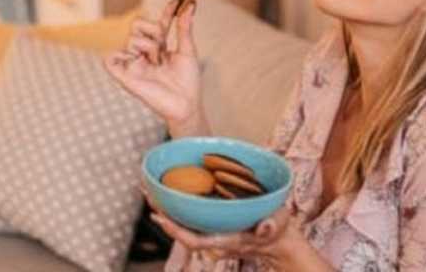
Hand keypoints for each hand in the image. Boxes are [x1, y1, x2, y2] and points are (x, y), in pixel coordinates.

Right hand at [103, 0, 205, 136]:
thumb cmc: (188, 82)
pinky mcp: (125, 76)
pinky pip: (109, 59)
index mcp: (159, 47)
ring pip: (130, 38)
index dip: (167, 10)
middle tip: (163, 45)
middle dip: (152, 29)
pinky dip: (117, 56)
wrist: (187, 104)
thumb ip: (184, 28)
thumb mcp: (188, 51)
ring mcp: (133, 64)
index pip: (158, 22)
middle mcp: (144, 53)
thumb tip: (191, 4)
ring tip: (157, 62)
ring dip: (147, 46)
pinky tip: (135, 60)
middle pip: (136, 24)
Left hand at [139, 182, 301, 268]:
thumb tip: (265, 225)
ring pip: (183, 222)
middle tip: (146, 192)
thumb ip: (271, 226)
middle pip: (181, 230)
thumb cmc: (278, 231)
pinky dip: (178, 203)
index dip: (175, 230)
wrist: (279, 240)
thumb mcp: (279, 225)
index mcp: (226, 240)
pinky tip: (170, 186)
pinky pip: (191, 215)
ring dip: (166, 206)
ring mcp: (212, 231)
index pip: (194, 240)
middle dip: (162, 213)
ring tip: (150, 186)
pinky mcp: (214, 223)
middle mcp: (214, 238)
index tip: (160, 217)